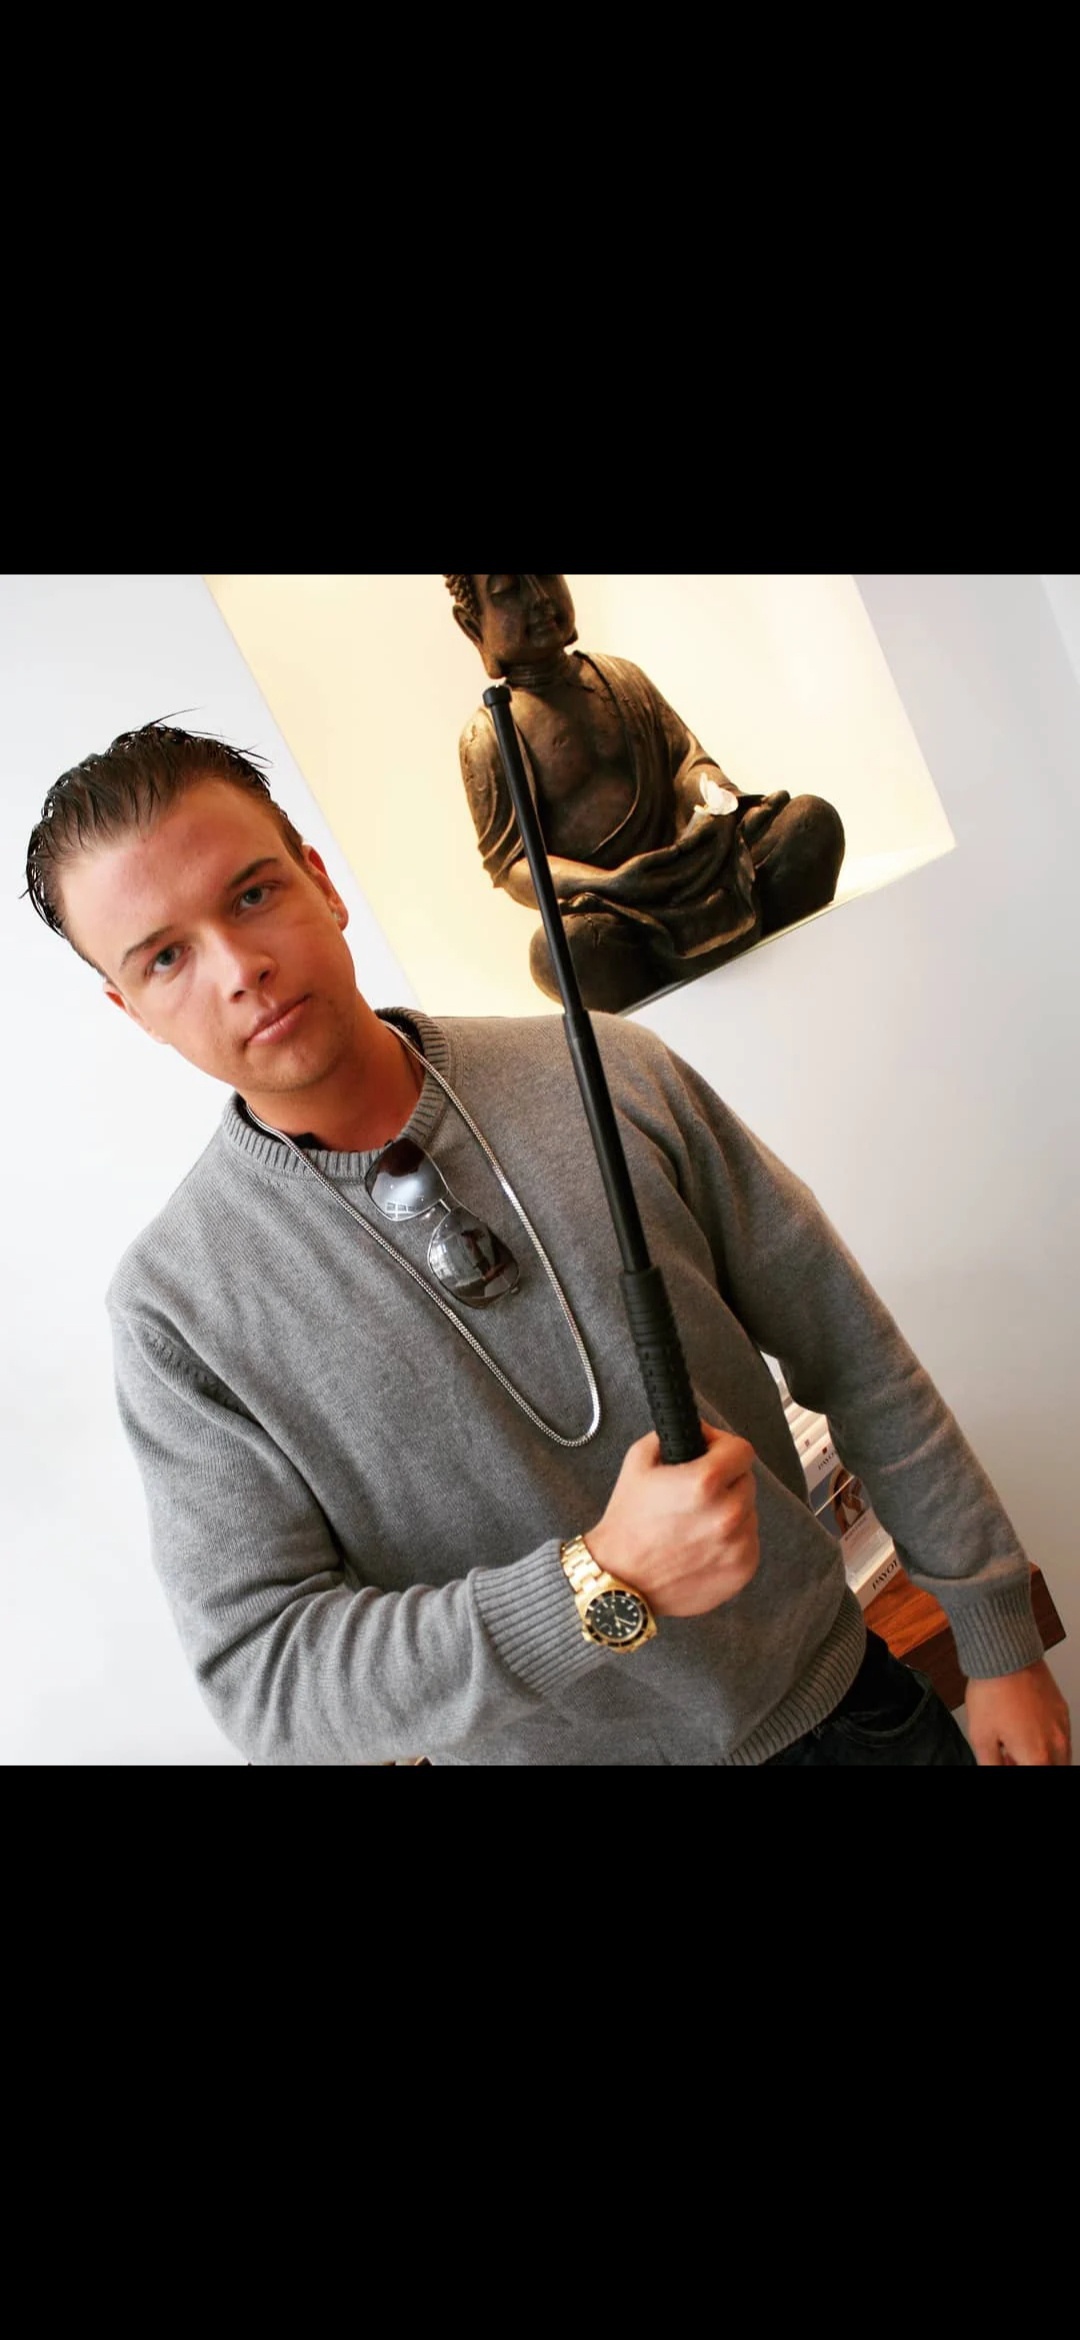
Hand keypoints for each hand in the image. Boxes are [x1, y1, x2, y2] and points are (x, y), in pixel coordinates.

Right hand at [585, 1424, 758, 1617]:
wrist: (621, 1579)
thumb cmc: (627, 1524)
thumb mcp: (638, 1461)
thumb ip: (672, 1436)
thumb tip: (700, 1431)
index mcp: (704, 1482)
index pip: (742, 1450)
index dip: (723, 1447)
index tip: (712, 1454)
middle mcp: (727, 1514)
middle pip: (746, 1480)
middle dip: (726, 1480)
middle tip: (698, 1493)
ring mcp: (739, 1545)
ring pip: (749, 1512)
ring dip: (730, 1511)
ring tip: (697, 1522)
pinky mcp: (743, 1569)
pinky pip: (749, 1541)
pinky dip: (732, 1540)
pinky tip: (703, 1544)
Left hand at [964, 1660, 1070, 1765]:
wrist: (1005, 1656)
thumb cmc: (992, 1692)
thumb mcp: (981, 1737)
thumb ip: (991, 1764)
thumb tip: (993, 1770)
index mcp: (1036, 1756)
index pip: (1031, 1775)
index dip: (1015, 1768)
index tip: (1005, 1761)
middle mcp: (1056, 1744)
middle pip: (1051, 1768)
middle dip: (1031, 1764)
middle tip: (1010, 1757)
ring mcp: (1062, 1726)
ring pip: (1060, 1757)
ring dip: (1041, 1757)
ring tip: (1016, 1745)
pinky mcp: (1062, 1710)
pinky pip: (1061, 1736)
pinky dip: (1047, 1741)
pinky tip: (1027, 1730)